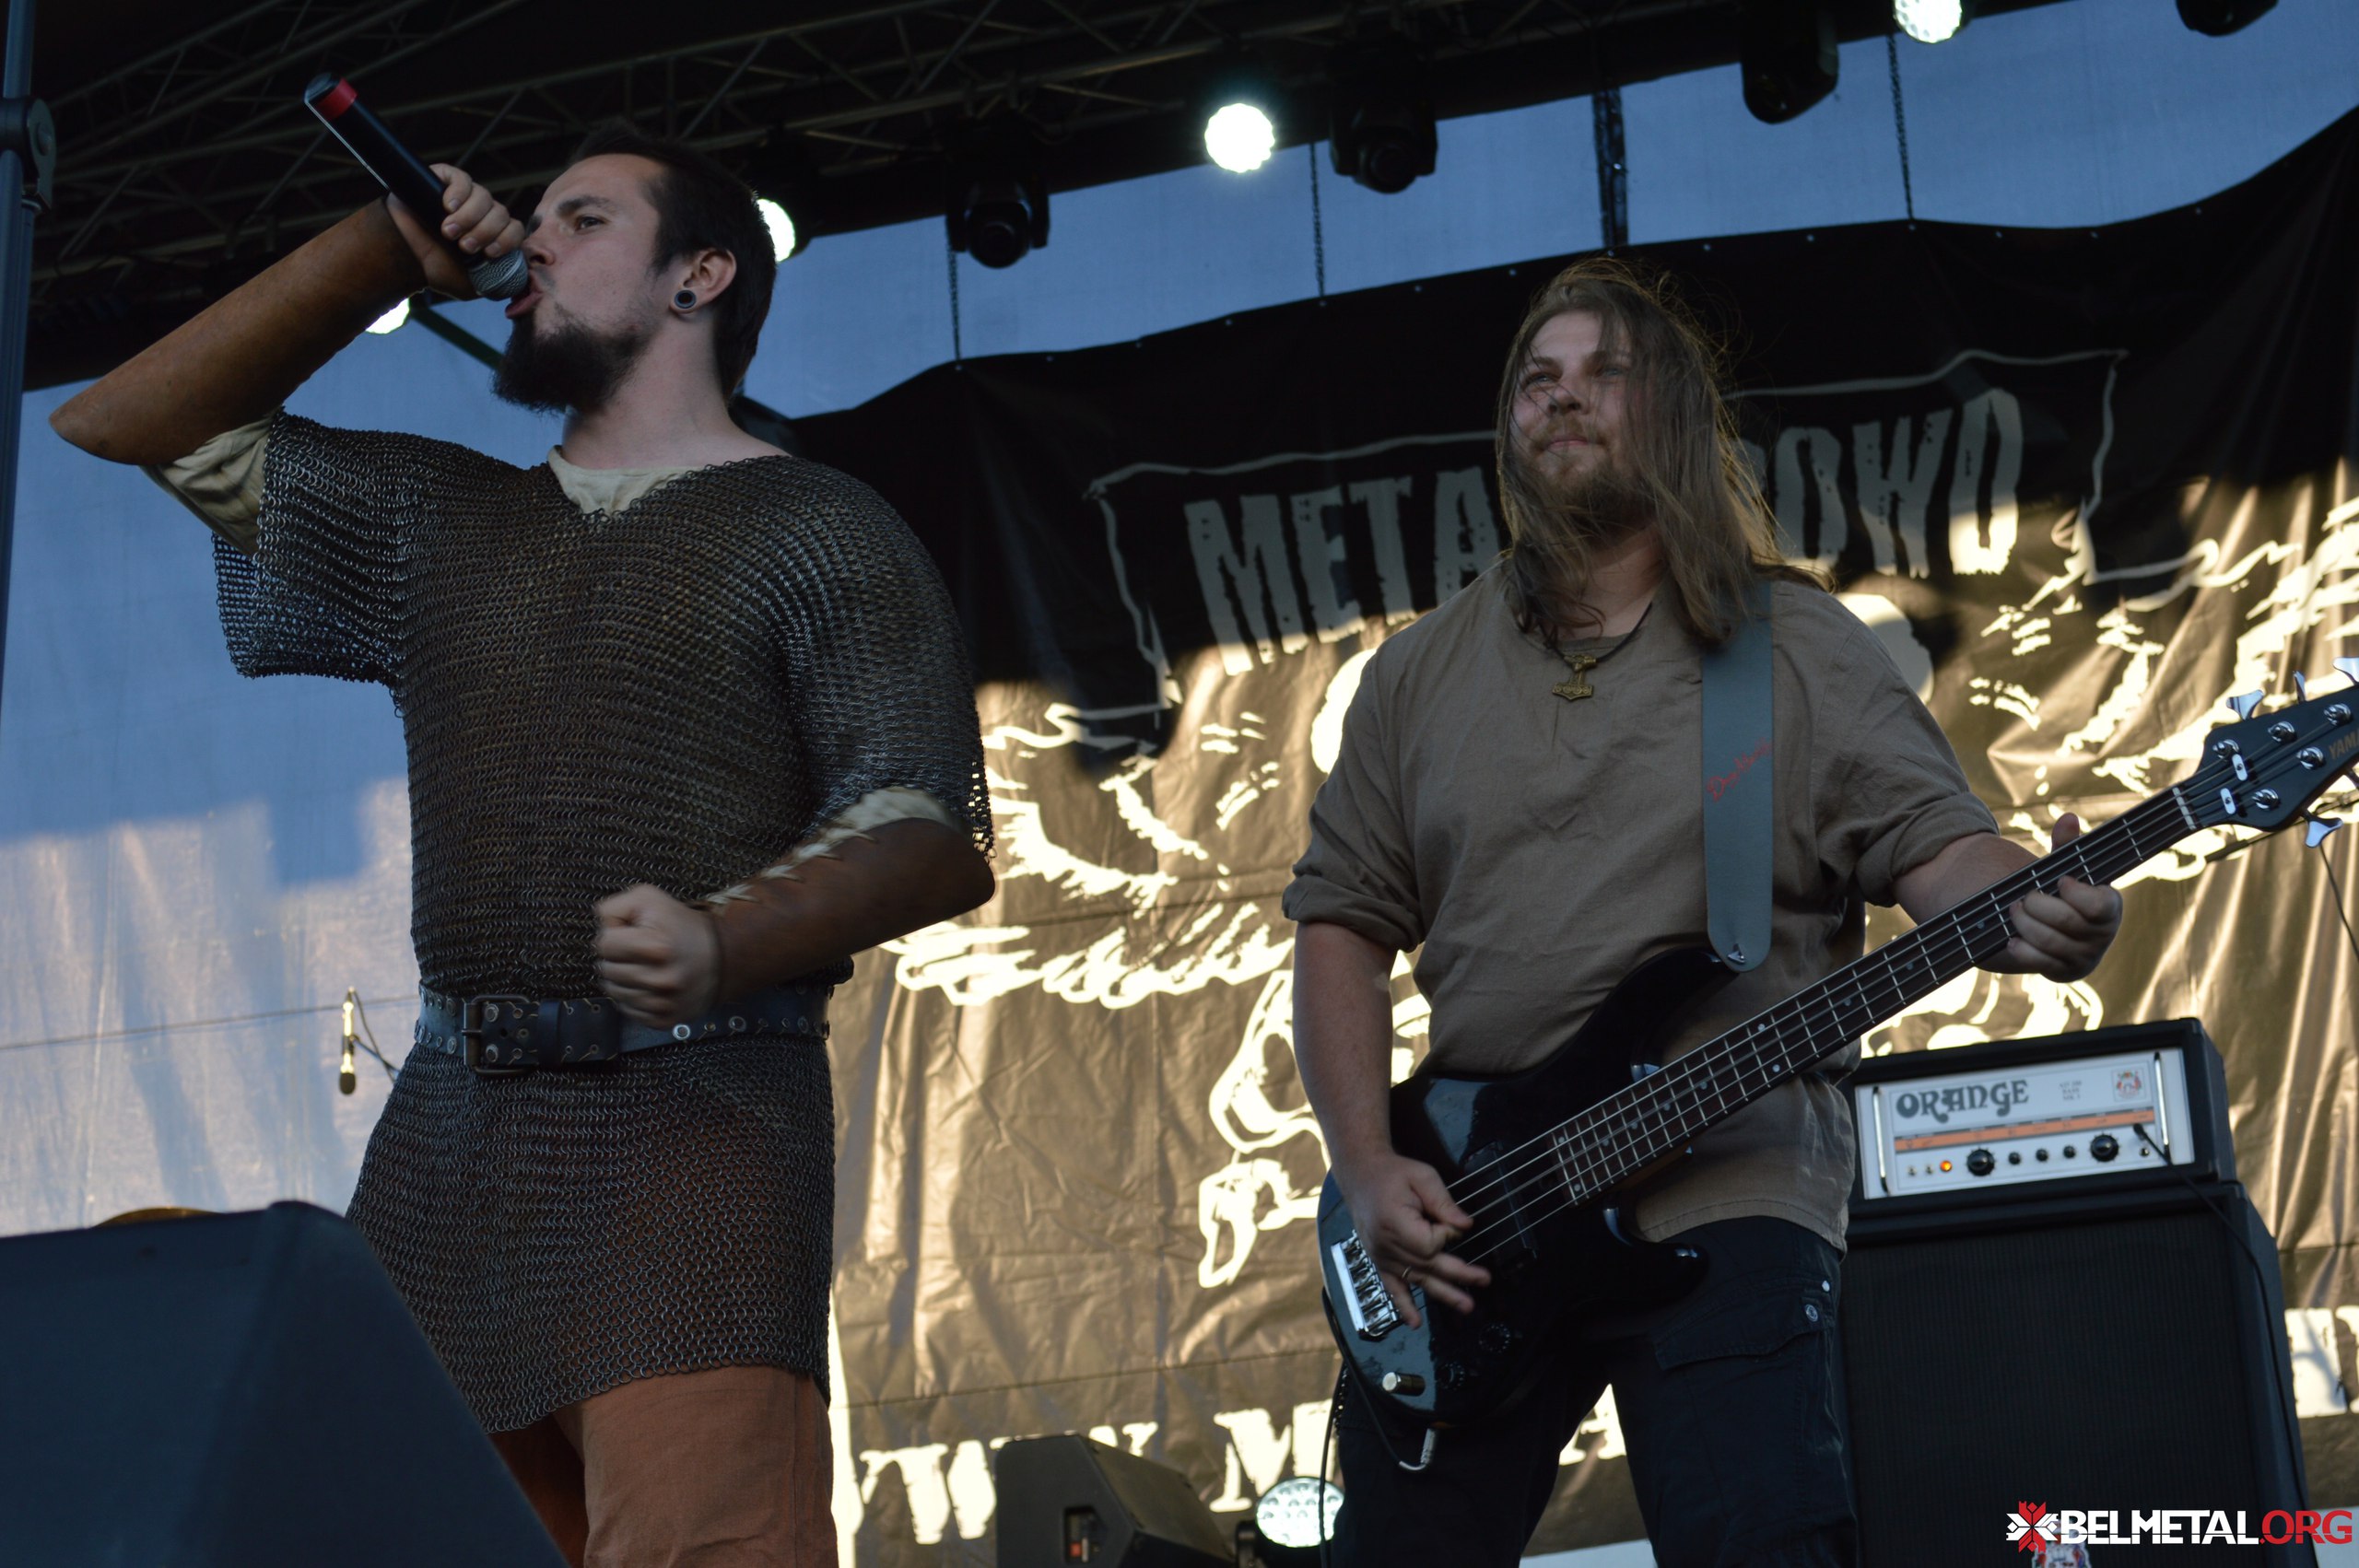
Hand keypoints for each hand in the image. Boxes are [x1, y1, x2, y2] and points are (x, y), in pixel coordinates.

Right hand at [381, 164, 523, 297]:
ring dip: (469, 217)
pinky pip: (461, 179)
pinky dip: (458, 192)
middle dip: (484, 231)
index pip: (514, 229)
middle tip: (464, 247)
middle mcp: (483, 213)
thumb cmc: (436, 269)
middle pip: (500, 213)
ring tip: (448, 231)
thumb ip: (495, 284)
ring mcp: (465, 195)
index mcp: (493, 233)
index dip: (507, 240)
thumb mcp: (471, 286)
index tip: (490, 253)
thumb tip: (516, 284)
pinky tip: (447, 206)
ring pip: (483, 197)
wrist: (402, 256)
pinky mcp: (445, 180)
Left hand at [594, 884, 720, 1026]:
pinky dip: (633, 999)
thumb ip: (614, 908)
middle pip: (606, 971)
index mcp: (657, 947)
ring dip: (623, 980)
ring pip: (614, 994)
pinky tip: (648, 986)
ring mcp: (664, 1002)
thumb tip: (599, 928)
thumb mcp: (649, 899)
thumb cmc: (683, 927)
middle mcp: (661, 979)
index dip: (614, 936)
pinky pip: (629, 1012)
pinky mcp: (666, 1019)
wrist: (723, 956)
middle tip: (637, 953)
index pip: (604, 945)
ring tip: (642, 968)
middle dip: (617, 959)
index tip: (631, 935)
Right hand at [1335, 1150, 1491, 1328]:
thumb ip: (1444, 1203)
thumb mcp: (1422, 1177)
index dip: (1445, 1234)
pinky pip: (1391, 1287)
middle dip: (1460, 1275)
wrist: (1360, 1174)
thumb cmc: (1393, 1172)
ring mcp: (1381, 1256)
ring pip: (1416, 1280)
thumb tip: (1467, 1227)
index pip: (1430, 1244)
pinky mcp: (1379, 1260)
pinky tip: (1415, 1323)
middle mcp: (1386, 1245)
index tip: (1446, 1218)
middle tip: (1484, 1280)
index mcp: (1395, 1223)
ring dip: (1442, 1294)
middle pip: (1428, 1266)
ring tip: (1467, 1306)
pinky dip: (1403, 1306)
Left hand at [1986, 814, 2123, 981]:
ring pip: (2050, 941)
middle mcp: (2103, 935)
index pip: (2099, 905)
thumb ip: (2066, 846)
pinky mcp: (2064, 972)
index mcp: (2110, 907)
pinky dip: (2023, 949)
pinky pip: (2041, 963)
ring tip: (2014, 910)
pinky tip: (2012, 939)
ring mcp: (2084, 957)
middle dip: (2038, 905)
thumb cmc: (2063, 892)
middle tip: (2024, 896)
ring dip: (2025, 923)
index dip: (2076, 892)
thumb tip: (2068, 818)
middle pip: (2067, 921)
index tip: (2060, 880)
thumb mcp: (2066, 868)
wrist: (2055, 926)